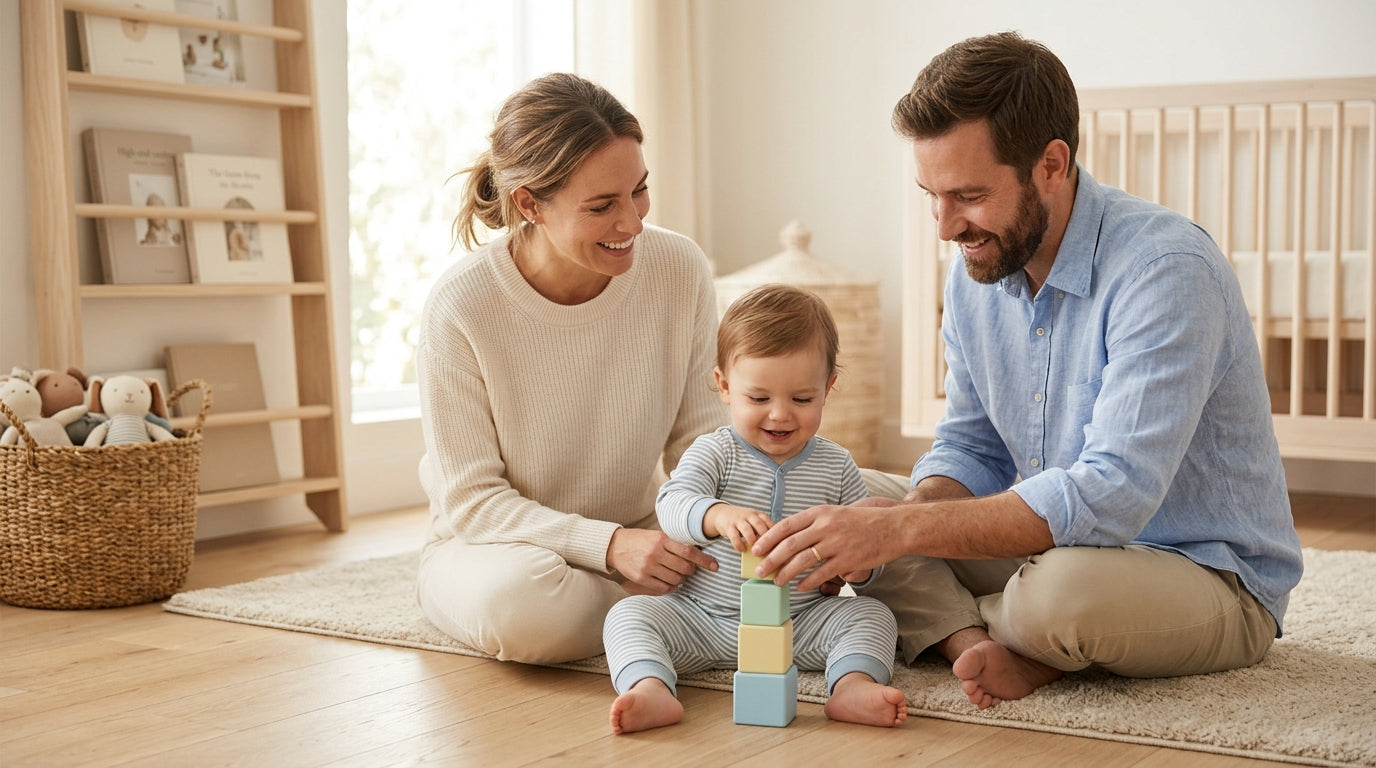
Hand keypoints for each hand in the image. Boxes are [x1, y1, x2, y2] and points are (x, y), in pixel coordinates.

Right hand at [607, 527, 717, 595]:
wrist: (615, 546)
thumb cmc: (640, 540)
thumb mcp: (657, 535)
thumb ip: (674, 544)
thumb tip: (696, 556)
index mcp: (662, 539)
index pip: (689, 551)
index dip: (704, 560)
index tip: (714, 566)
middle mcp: (655, 553)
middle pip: (684, 568)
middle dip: (691, 571)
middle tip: (690, 570)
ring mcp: (648, 566)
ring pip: (676, 579)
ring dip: (681, 579)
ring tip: (678, 575)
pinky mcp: (641, 578)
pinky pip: (664, 588)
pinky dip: (671, 587)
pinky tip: (670, 582)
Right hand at [703, 503, 771, 552]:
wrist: (723, 514)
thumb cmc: (743, 522)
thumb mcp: (754, 522)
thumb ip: (763, 531)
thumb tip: (774, 548)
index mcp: (759, 515)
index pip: (769, 522)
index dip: (775, 535)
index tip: (778, 547)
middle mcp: (750, 516)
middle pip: (759, 525)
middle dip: (764, 538)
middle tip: (767, 551)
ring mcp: (738, 520)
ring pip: (747, 529)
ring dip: (752, 540)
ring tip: (755, 550)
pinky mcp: (729, 526)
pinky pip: (734, 536)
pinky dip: (739, 544)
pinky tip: (742, 550)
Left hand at [751, 504, 901, 591]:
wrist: (893, 527)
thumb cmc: (861, 522)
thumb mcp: (834, 513)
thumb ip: (813, 523)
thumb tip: (787, 537)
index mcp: (820, 513)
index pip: (786, 526)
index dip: (768, 539)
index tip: (755, 549)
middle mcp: (826, 526)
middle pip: (790, 545)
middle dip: (770, 560)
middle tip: (759, 571)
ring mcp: (837, 544)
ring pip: (802, 561)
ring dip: (786, 573)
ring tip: (777, 582)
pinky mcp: (848, 560)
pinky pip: (822, 574)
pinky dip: (807, 582)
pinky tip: (800, 588)